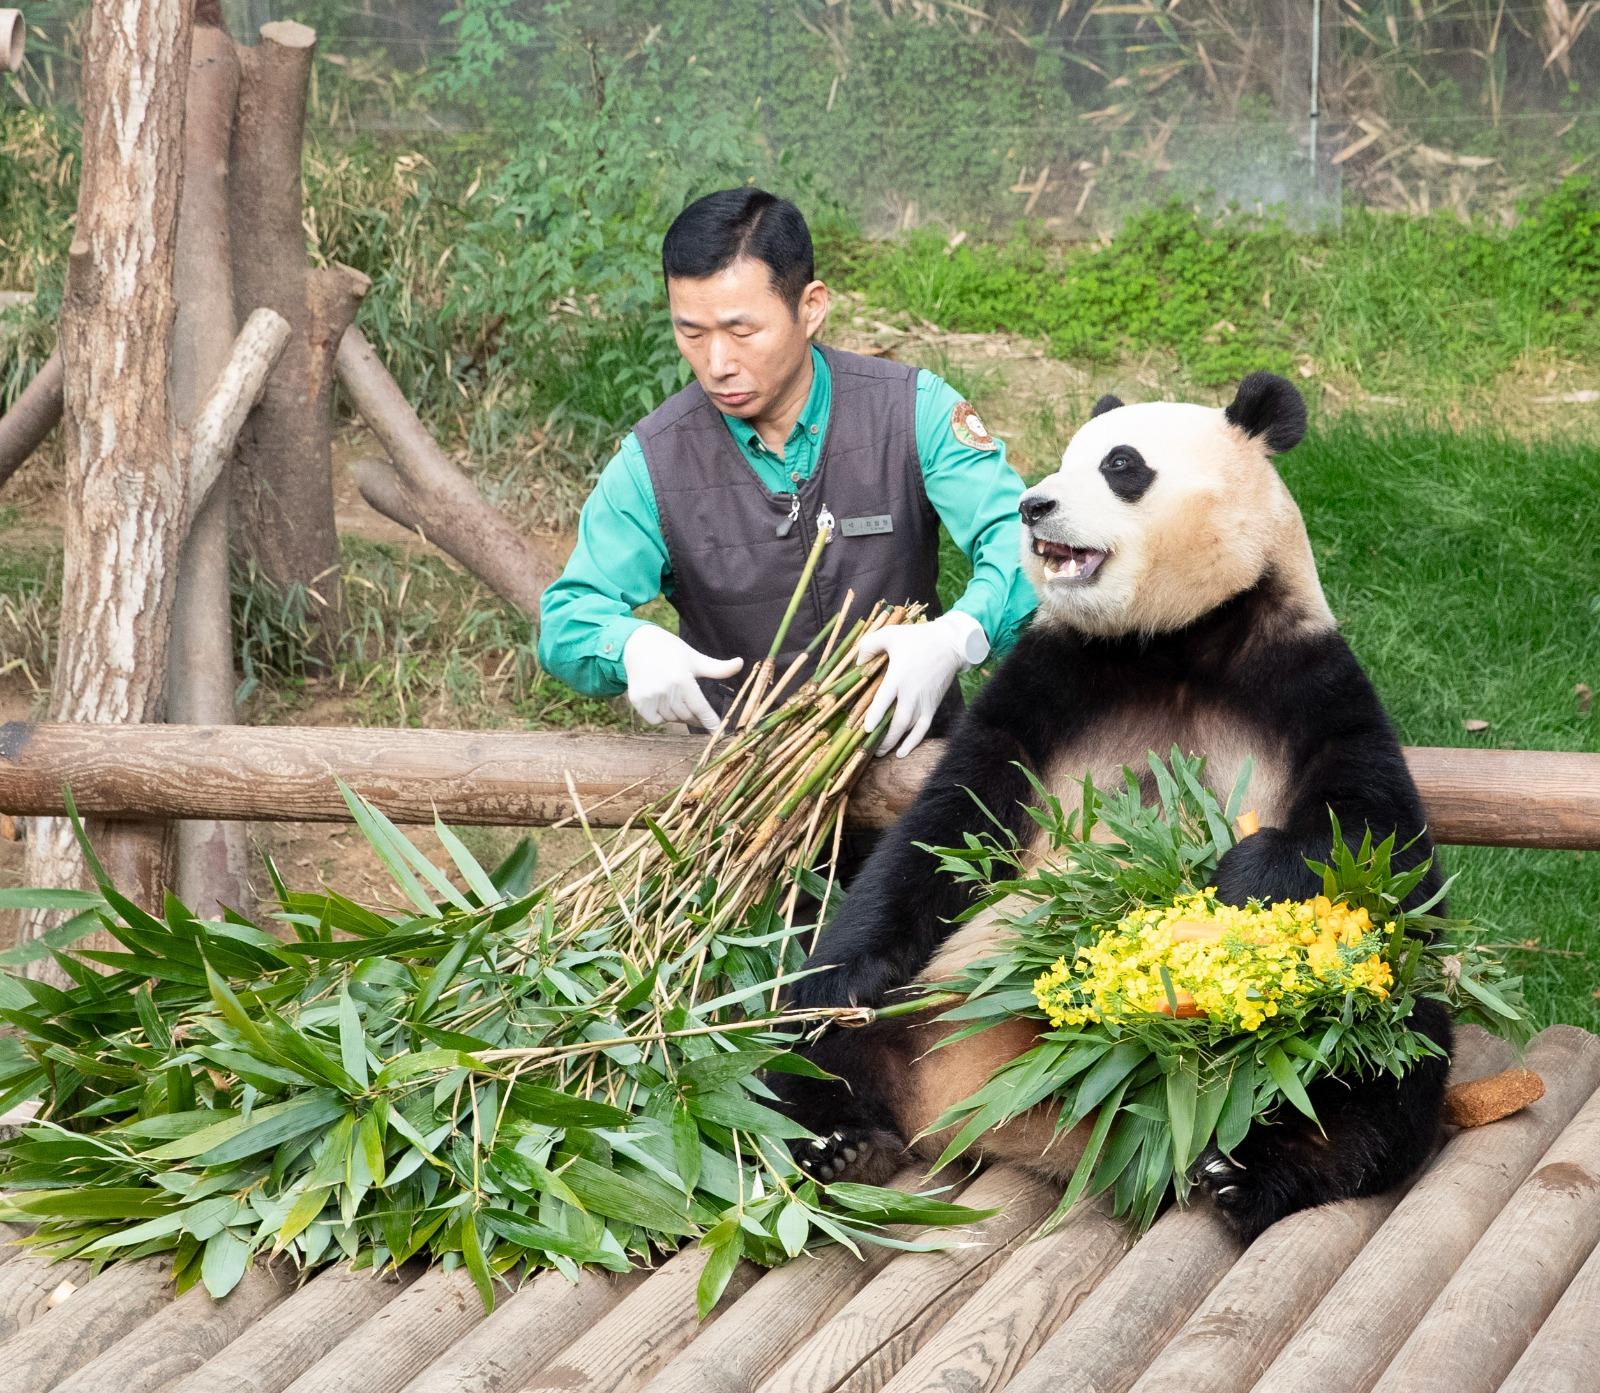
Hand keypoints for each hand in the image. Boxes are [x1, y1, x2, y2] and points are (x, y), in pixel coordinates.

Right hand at [622, 625, 742, 731]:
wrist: (638, 645)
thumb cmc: (671, 651)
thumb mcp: (695, 658)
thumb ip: (718, 668)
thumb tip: (741, 663)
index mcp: (682, 679)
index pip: (700, 707)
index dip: (710, 722)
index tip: (718, 733)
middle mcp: (666, 689)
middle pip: (687, 716)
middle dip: (695, 716)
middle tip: (697, 710)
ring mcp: (650, 696)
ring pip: (672, 719)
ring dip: (678, 715)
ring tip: (676, 698)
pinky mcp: (638, 701)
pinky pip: (656, 720)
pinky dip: (662, 716)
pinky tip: (662, 701)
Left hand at [859, 611, 988, 757]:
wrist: (950, 644)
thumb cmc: (917, 638)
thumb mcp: (890, 634)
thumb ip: (870, 645)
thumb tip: (857, 662)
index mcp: (899, 677)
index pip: (883, 701)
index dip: (874, 717)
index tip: (865, 729)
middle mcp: (911, 694)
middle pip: (896, 723)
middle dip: (883, 738)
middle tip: (869, 747)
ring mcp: (924, 702)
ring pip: (908, 730)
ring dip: (894, 743)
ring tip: (881, 752)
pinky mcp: (933, 706)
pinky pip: (922, 729)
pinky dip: (913, 743)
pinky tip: (902, 752)